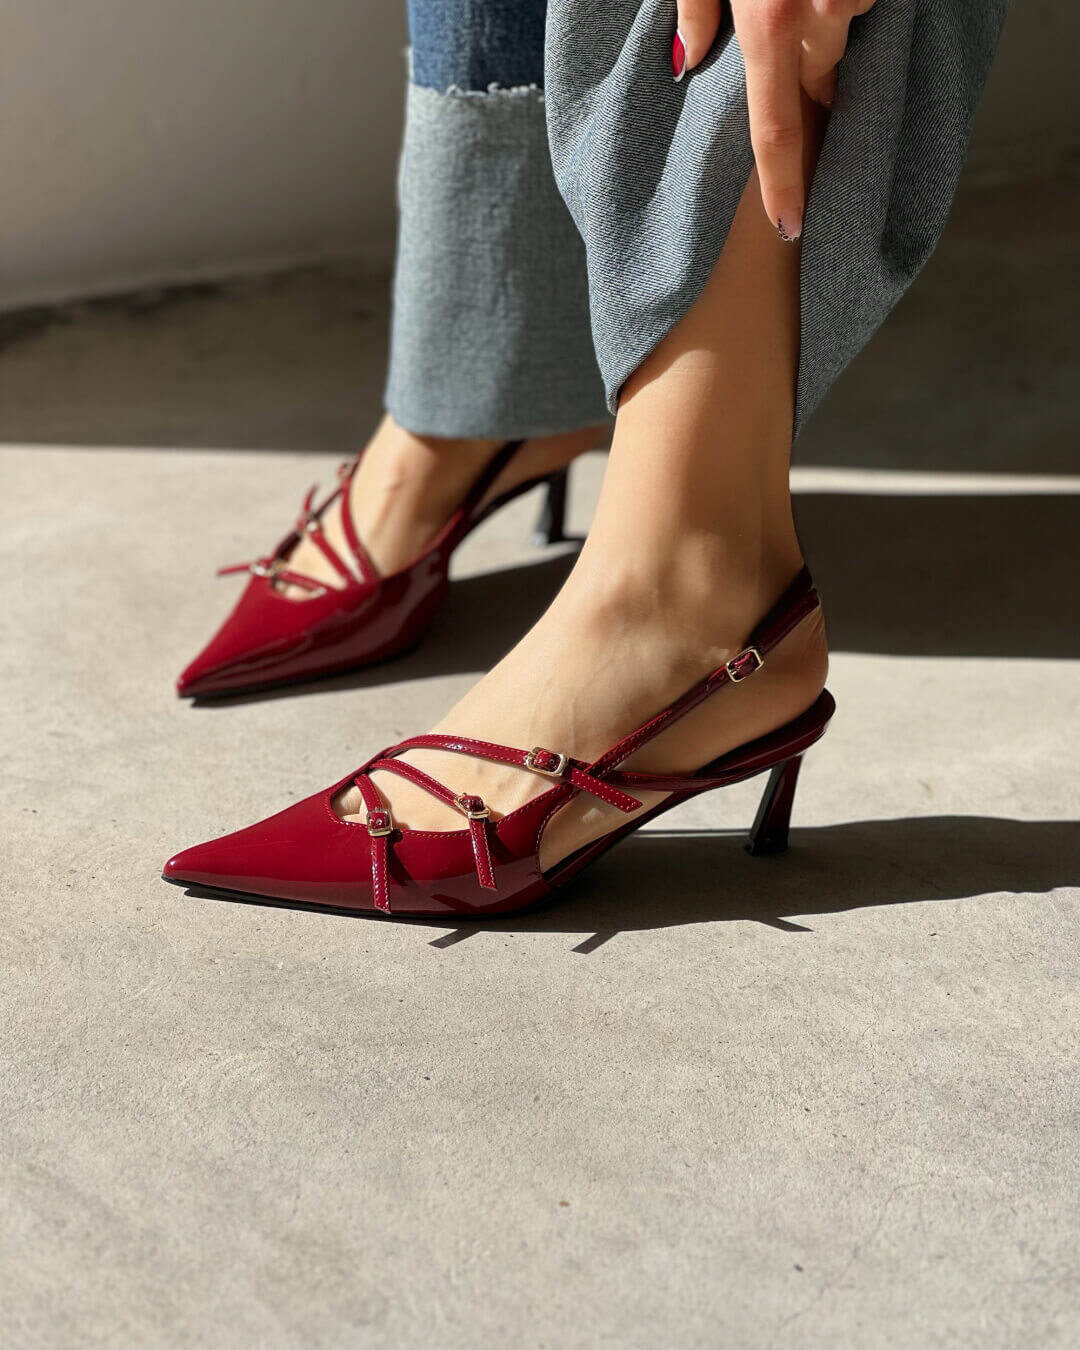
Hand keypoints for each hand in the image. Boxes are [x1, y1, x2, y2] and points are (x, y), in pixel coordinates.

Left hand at [672, 0, 876, 239]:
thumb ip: (696, 6)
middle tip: (789, 21)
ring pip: (845, 26)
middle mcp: (818, 10)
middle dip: (810, 64)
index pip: (775, 129)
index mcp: (768, 23)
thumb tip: (685, 60)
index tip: (790, 225)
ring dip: (828, 7)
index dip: (783, 183)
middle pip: (821, 74)